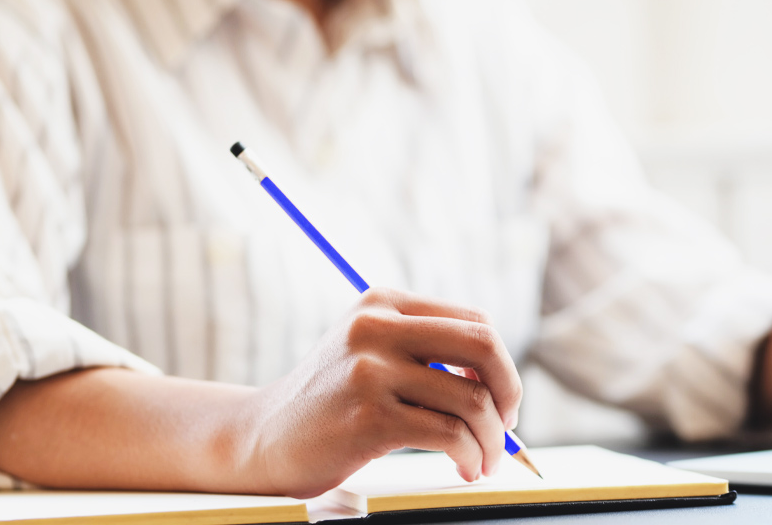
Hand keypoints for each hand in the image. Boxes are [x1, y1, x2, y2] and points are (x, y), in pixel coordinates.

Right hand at [238, 287, 522, 497]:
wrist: (262, 439)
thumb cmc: (329, 403)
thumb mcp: (370, 353)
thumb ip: (424, 350)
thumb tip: (502, 384)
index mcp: (382, 303)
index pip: (475, 321)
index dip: (500, 365)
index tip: (502, 400)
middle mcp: (376, 326)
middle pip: (483, 346)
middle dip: (509, 391)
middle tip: (507, 426)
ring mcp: (371, 370)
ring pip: (471, 400)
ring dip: (492, 440)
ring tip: (484, 460)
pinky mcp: (369, 416)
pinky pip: (449, 435)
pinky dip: (470, 456)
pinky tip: (464, 468)